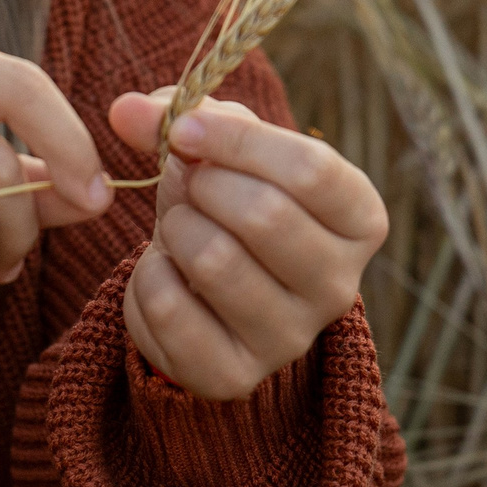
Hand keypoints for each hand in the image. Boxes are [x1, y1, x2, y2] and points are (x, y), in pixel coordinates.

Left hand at [109, 88, 387, 399]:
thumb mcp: (220, 146)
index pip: (312, 169)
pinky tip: (163, 273)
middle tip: (188, 185)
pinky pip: (169, 308)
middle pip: (265, 215)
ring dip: (175, 228)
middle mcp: (339, 286)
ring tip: (179, 228)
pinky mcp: (234, 376)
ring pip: (214, 260)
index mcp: (360, 220)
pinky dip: (147, 276)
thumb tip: (126, 110)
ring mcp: (290, 339)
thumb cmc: (227, 199)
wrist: (208, 290)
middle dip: (202, 185)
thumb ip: (178, 116)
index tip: (185, 129)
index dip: (236, 138)